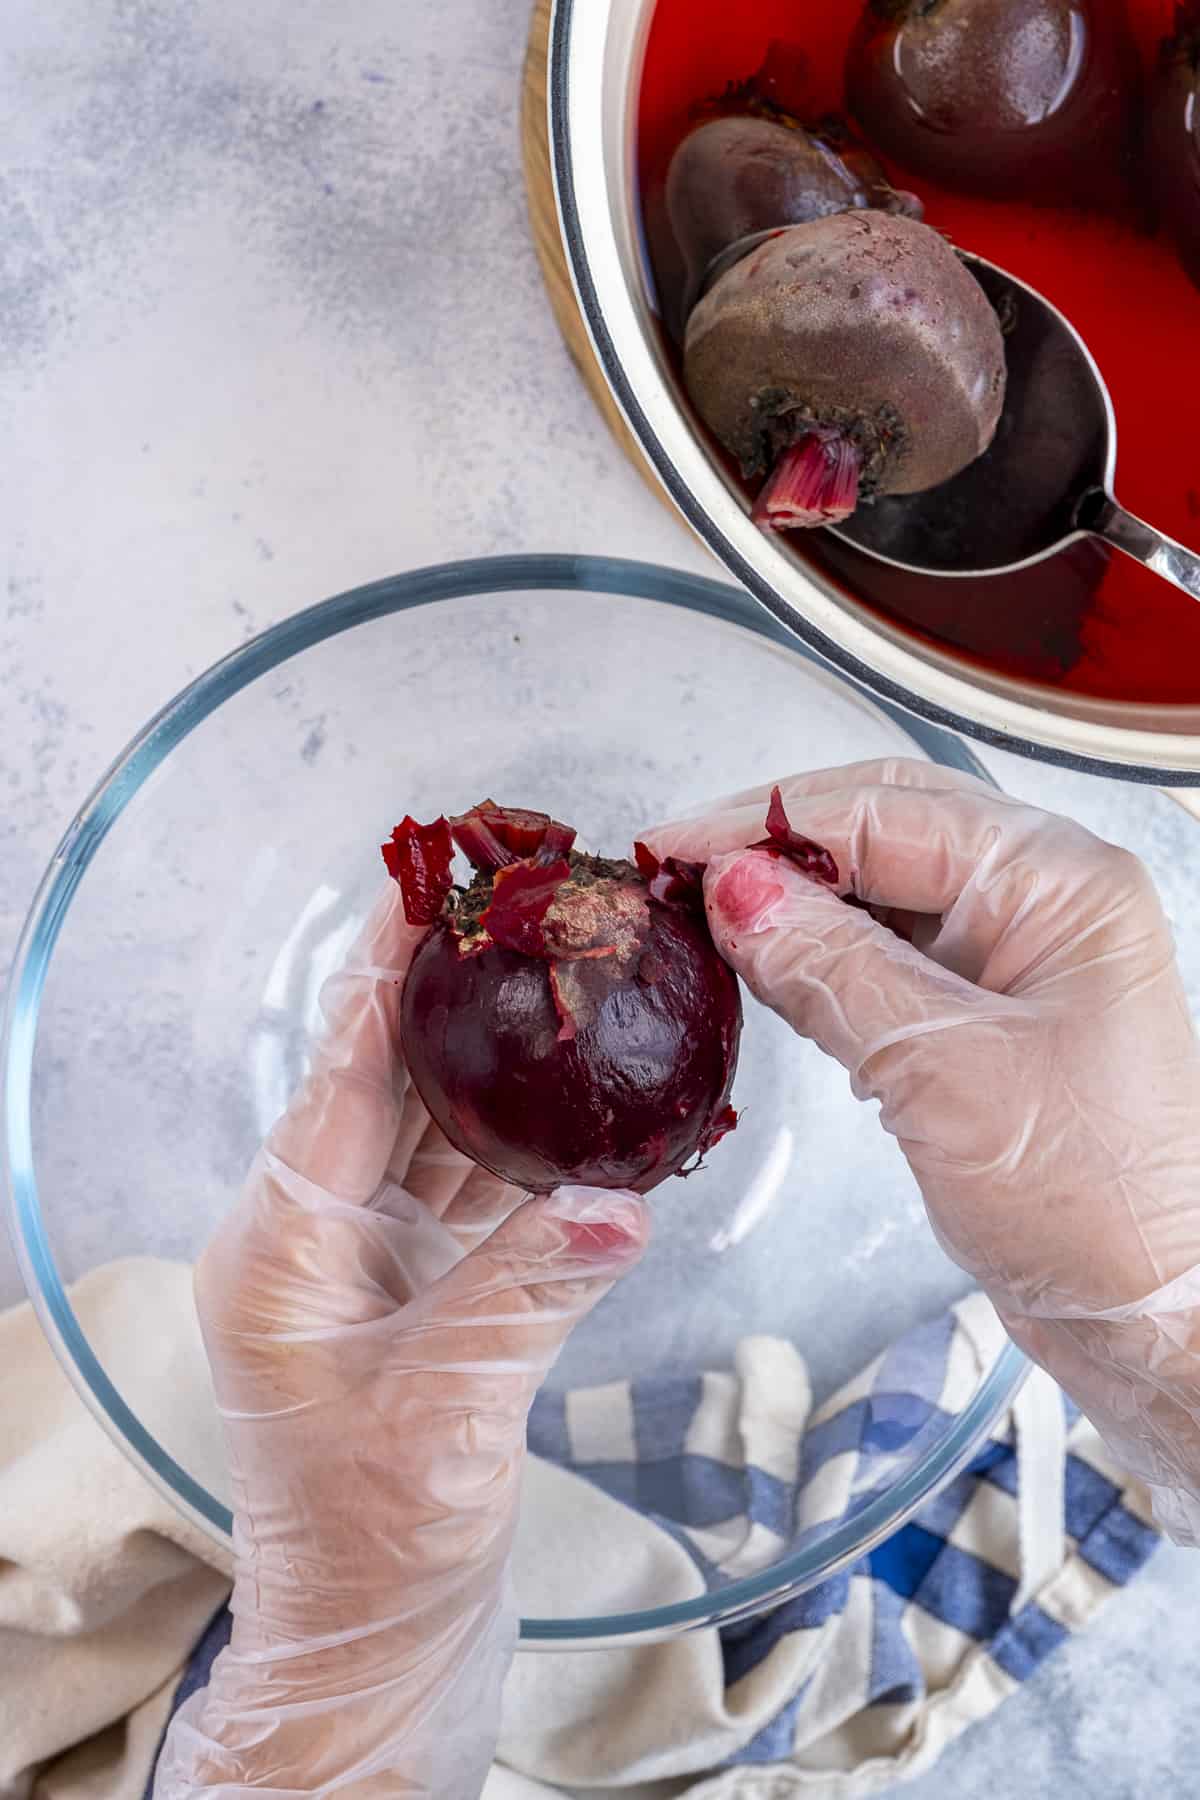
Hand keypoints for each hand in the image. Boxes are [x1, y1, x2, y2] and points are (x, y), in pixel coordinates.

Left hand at [153, 884, 647, 1798]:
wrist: (378, 1639)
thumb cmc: (373, 1542)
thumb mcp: (446, 1409)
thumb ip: (531, 1288)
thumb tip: (621, 1195)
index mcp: (280, 1249)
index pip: (335, 1081)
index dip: (381, 980)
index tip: (422, 891)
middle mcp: (313, 1240)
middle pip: (385, 1089)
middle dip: (449, 1004)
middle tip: (516, 918)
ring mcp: (367, 1265)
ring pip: (437, 1136)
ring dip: (496, 1071)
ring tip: (557, 987)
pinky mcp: (421, 1293)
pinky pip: (475, 1195)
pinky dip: (529, 1154)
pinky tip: (584, 1110)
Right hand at [645, 758, 1199, 1540]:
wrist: (1154, 1316)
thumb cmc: (1092, 1202)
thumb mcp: (943, 1073)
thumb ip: (832, 969)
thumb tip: (733, 890)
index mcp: (1060, 883)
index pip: (886, 810)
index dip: (766, 825)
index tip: (672, 851)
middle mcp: (1042, 902)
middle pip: (884, 830)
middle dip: (773, 848)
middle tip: (671, 873)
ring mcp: (1015, 960)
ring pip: (880, 893)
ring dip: (791, 903)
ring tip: (698, 918)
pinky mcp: (986, 1021)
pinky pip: (887, 960)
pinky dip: (820, 960)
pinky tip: (761, 972)